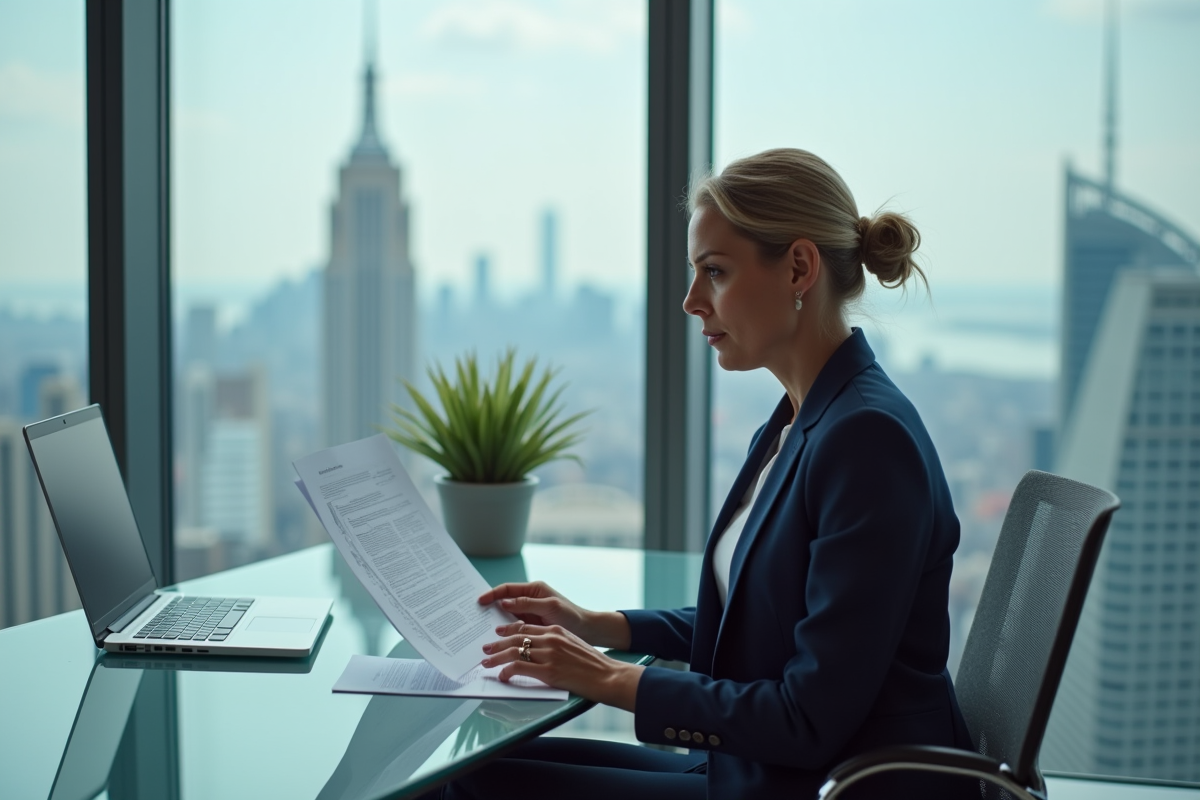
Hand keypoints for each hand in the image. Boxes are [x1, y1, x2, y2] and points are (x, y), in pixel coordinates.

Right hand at [477, 582, 630, 648]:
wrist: (587, 631)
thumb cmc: (572, 616)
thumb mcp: (550, 608)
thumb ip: (527, 604)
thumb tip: (504, 602)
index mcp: (534, 589)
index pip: (507, 589)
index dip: (491, 594)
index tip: (479, 601)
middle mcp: (530, 599)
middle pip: (504, 601)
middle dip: (489, 608)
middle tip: (473, 616)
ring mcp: (530, 613)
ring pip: (507, 616)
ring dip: (495, 622)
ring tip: (480, 630)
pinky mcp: (531, 626)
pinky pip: (514, 627)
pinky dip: (505, 632)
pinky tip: (497, 640)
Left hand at [481, 622, 642, 710]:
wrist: (608, 676)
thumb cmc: (593, 664)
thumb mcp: (574, 645)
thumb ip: (556, 643)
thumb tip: (539, 650)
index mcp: (556, 631)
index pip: (525, 627)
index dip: (508, 631)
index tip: (498, 634)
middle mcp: (551, 639)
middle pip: (516, 638)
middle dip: (497, 644)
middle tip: (486, 648)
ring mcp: (549, 654)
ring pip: (513, 652)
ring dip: (496, 658)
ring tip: (486, 662)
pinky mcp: (549, 671)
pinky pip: (519, 668)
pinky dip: (507, 671)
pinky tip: (502, 676)